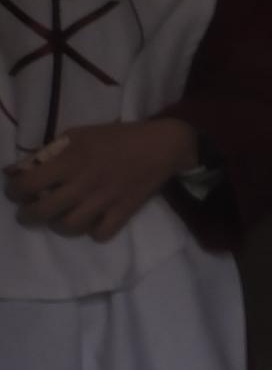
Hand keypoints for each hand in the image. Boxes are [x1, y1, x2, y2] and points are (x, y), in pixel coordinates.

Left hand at [5, 120, 198, 240]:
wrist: (160, 146)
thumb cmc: (114, 137)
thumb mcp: (77, 135)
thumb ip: (47, 152)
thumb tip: (15, 169)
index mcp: (69, 162)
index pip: (28, 184)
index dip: (14, 191)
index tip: (15, 191)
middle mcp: (82, 184)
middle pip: (43, 212)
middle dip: (28, 216)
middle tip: (29, 213)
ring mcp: (103, 201)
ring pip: (69, 227)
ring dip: (58, 225)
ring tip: (59, 218)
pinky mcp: (123, 212)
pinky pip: (100, 234)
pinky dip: (92, 231)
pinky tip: (92, 222)